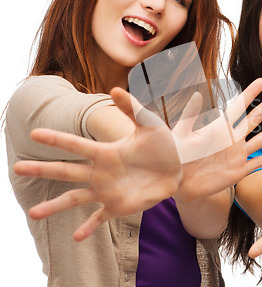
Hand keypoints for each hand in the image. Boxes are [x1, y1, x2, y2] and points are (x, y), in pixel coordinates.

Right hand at [14, 87, 181, 240]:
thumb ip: (133, 108)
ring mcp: (107, 191)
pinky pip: (99, 218)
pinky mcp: (118, 206)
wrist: (178, 166)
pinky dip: (88, 228)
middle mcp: (101, 172)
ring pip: (75, 198)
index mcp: (106, 152)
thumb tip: (115, 88)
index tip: (35, 133)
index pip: (76, 145)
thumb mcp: (149, 125)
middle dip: (43, 169)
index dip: (57, 139)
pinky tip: (76, 237)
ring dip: (55, 205)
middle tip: (17, 167)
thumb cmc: (163, 144)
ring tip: (33, 214)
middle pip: (67, 171)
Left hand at [173, 78, 261, 202]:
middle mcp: (231, 139)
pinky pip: (258, 163)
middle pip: (255, 118)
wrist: (177, 182)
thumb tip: (196, 94)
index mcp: (219, 128)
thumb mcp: (181, 134)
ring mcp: (237, 155)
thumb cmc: (175, 156)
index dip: (250, 93)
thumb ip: (189, 116)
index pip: (238, 106)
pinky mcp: (238, 171)